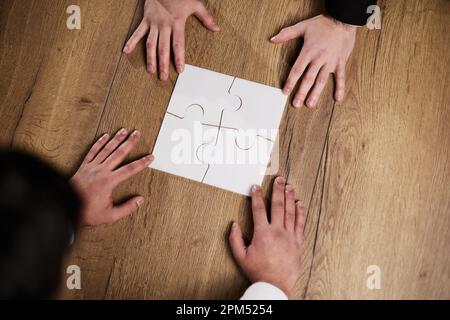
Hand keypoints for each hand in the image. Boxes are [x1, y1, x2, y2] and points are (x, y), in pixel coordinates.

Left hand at [70, 129, 153, 225]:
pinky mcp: (84, 166)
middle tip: (137, 134)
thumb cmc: (87, 212)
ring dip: (116, 139)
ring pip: (107, 149)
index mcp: (109, 182)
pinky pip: (92, 151)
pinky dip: (99, 143)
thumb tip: (140, 200)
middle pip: (119, 153)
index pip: (130, 169)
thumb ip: (127, 207)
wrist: (65, 206)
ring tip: (124, 130)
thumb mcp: (110, 215)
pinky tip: (105, 136)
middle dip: (130, 143)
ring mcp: (92, 167)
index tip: (150, 157)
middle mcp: (101, 171)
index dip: (142, 163)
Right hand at [123, 0, 219, 80]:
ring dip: (150, 58)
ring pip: (151, 44)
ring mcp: (153, 23)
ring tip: (150, 70)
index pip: (178, 44)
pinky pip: (137, 32)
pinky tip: (126, 51)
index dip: (179, 58)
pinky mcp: (145, 20)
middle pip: (163, 48)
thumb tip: (216, 28)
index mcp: (177, 23)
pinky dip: (131, 42)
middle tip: (163, 77)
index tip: (180, 70)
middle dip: (163, 64)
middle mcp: (164, 25)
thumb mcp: (195, 4)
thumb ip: (206, 17)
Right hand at [229, 177, 305, 296]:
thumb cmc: (258, 272)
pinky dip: (300, 213)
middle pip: (278, 205)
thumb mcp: (241, 257)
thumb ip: (235, 239)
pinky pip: (300, 224)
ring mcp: (289, 236)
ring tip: (289, 186)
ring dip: (290, 197)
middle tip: (279, 179)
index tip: (256, 187)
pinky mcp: (297, 242)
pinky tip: (300, 203)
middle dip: (278, 190)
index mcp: (263, 233)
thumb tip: (234, 225)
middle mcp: (277, 232)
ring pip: (290, 212)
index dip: (257, 196)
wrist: (275, 286)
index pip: (259, 209)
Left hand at [271, 14, 356, 107]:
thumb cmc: (322, 24)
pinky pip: (341, 77)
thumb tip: (272, 39)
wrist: (343, 19)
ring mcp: (330, 62)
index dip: (290, 82)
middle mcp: (319, 59)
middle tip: (296, 104)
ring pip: (322, 80)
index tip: (285, 92)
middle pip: (308, 78)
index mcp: (308, 52)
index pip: (297, 70)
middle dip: (301, 92)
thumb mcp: (303, 26)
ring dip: (316, 93)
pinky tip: (338, 99)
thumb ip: (287, 34)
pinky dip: (340, 88)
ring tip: (310, 104)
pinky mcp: (340, 62)